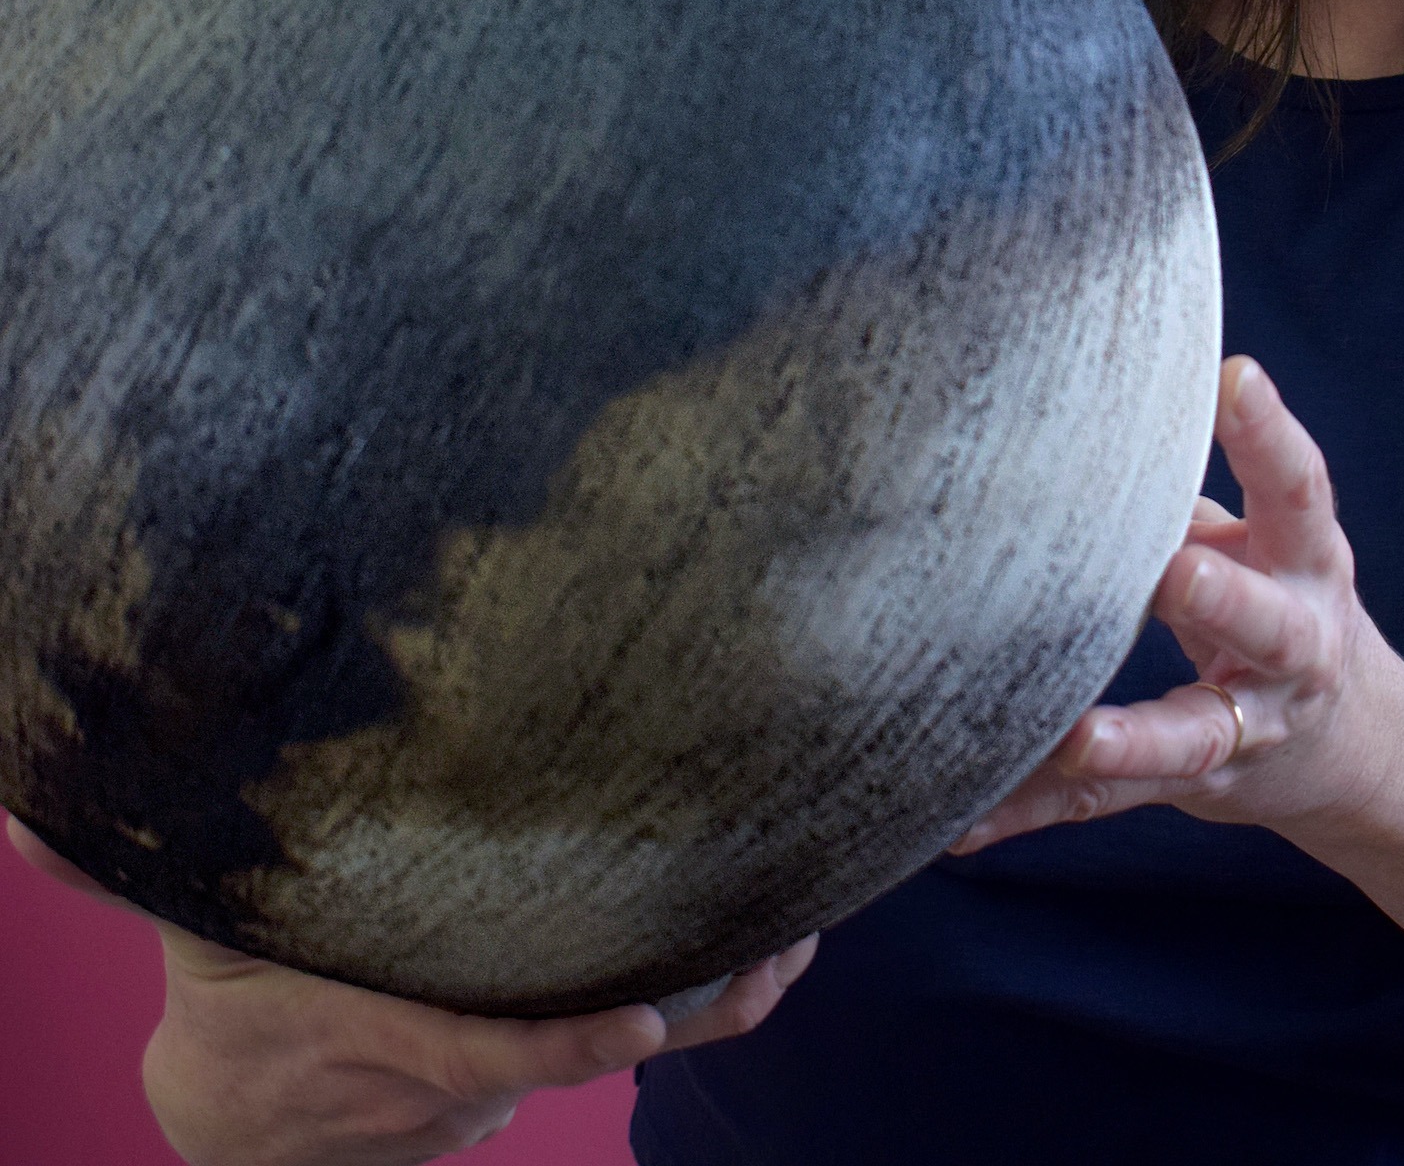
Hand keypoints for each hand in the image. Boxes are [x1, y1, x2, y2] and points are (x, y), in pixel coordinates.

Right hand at [7, 813, 815, 1165]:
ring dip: (707, 1002)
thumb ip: (145, 868)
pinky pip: (620, 1040)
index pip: (474, 1051)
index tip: (643, 1019)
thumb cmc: (232, 990)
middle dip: (681, 1011)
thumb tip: (20, 819)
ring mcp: (495, 1092)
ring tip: (797, 934)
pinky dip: (694, 1003)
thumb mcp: (197, 929)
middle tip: (776, 954)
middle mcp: (446, 1078)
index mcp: (369, 1031)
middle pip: (578, 1055)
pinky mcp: (525, 1078)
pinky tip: (767, 951)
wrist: (239, 1113)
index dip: (557, 1041)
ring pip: (612, 1049)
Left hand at [953, 354, 1403, 851]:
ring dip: (1136, 738)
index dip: (1270, 434)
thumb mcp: (1266, 541)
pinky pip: (1109, 799)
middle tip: (1180, 570)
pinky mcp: (1195, 784)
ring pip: (1194, 736)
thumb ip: (1192, 494)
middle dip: (1224, 598)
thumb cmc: (1279, 602)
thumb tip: (1081, 418)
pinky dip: (1036, 810)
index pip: (1298, 489)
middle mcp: (1293, 646)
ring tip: (1080, 738)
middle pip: (1266, 623)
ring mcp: (1249, 726)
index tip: (1236, 378)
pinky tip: (966, 823)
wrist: (1358, 749)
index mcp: (1306, 562)